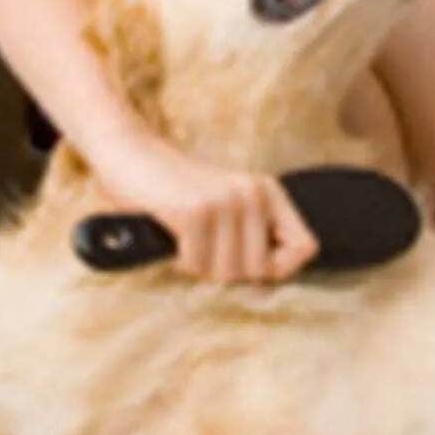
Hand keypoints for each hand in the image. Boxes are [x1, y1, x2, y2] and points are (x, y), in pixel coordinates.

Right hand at [94, 142, 317, 283]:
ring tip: (188, 239)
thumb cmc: (176, 191)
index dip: (279, 267)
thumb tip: (269, 282)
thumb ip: (254, 237)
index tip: (248, 263)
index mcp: (269, 192)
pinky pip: (196, 265)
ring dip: (201, 267)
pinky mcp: (196, 212)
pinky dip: (180, 261)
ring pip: (228, 273)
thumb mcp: (227, 206)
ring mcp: (226, 201)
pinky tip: (174, 236)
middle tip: (205, 248)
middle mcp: (254, 193)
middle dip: (228, 272)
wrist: (129, 153)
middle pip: (260, 270)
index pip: (305, 247)